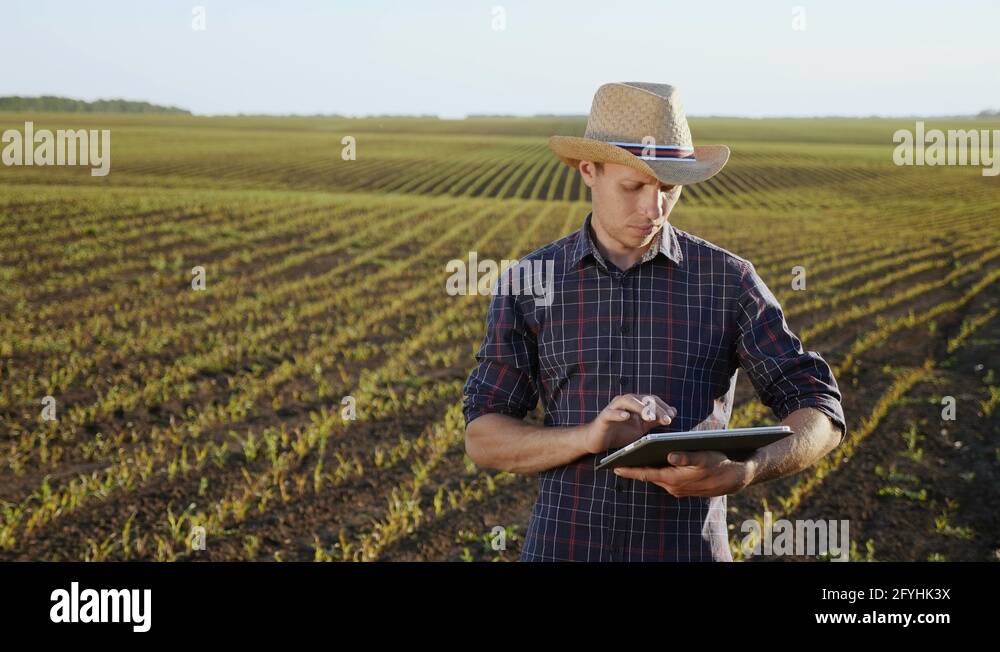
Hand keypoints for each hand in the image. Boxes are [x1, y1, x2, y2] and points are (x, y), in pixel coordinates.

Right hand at [581, 394, 676, 454]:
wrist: (597, 440)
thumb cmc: (619, 432)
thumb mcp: (641, 427)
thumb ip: (655, 420)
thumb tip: (673, 412)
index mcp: (635, 404)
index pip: (652, 400)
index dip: (663, 407)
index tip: (673, 416)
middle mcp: (625, 402)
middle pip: (643, 399)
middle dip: (656, 408)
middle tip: (667, 419)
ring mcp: (613, 408)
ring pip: (628, 401)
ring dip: (640, 408)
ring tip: (651, 416)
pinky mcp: (603, 417)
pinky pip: (611, 413)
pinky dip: (619, 413)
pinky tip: (626, 416)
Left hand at [613, 450, 755, 496]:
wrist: (734, 478)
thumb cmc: (719, 463)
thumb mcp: (704, 457)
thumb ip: (686, 457)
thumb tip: (670, 455)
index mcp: (674, 478)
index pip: (646, 474)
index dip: (630, 470)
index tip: (614, 467)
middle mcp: (673, 486)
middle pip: (648, 476)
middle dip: (633, 468)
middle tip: (617, 461)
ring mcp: (678, 489)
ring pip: (656, 477)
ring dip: (645, 470)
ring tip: (631, 460)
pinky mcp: (683, 488)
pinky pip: (665, 479)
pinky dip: (657, 471)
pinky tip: (653, 462)